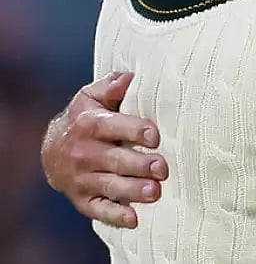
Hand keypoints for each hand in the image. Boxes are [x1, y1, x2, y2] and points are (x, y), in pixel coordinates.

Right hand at [41, 71, 167, 227]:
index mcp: (90, 124)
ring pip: (109, 185)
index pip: (114, 126)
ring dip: (132, 190)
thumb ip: (112, 86)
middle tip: (162, 168)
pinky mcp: (82, 198)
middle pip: (114, 160)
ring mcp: (82, 177)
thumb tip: (131, 77)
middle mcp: (84, 152)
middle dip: (139, 165)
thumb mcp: (92, 96)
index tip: (155, 136)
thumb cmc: (85, 118)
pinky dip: (115, 215)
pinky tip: (133, 219)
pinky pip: (98, 209)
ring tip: (154, 193)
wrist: (53, 149)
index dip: (135, 130)